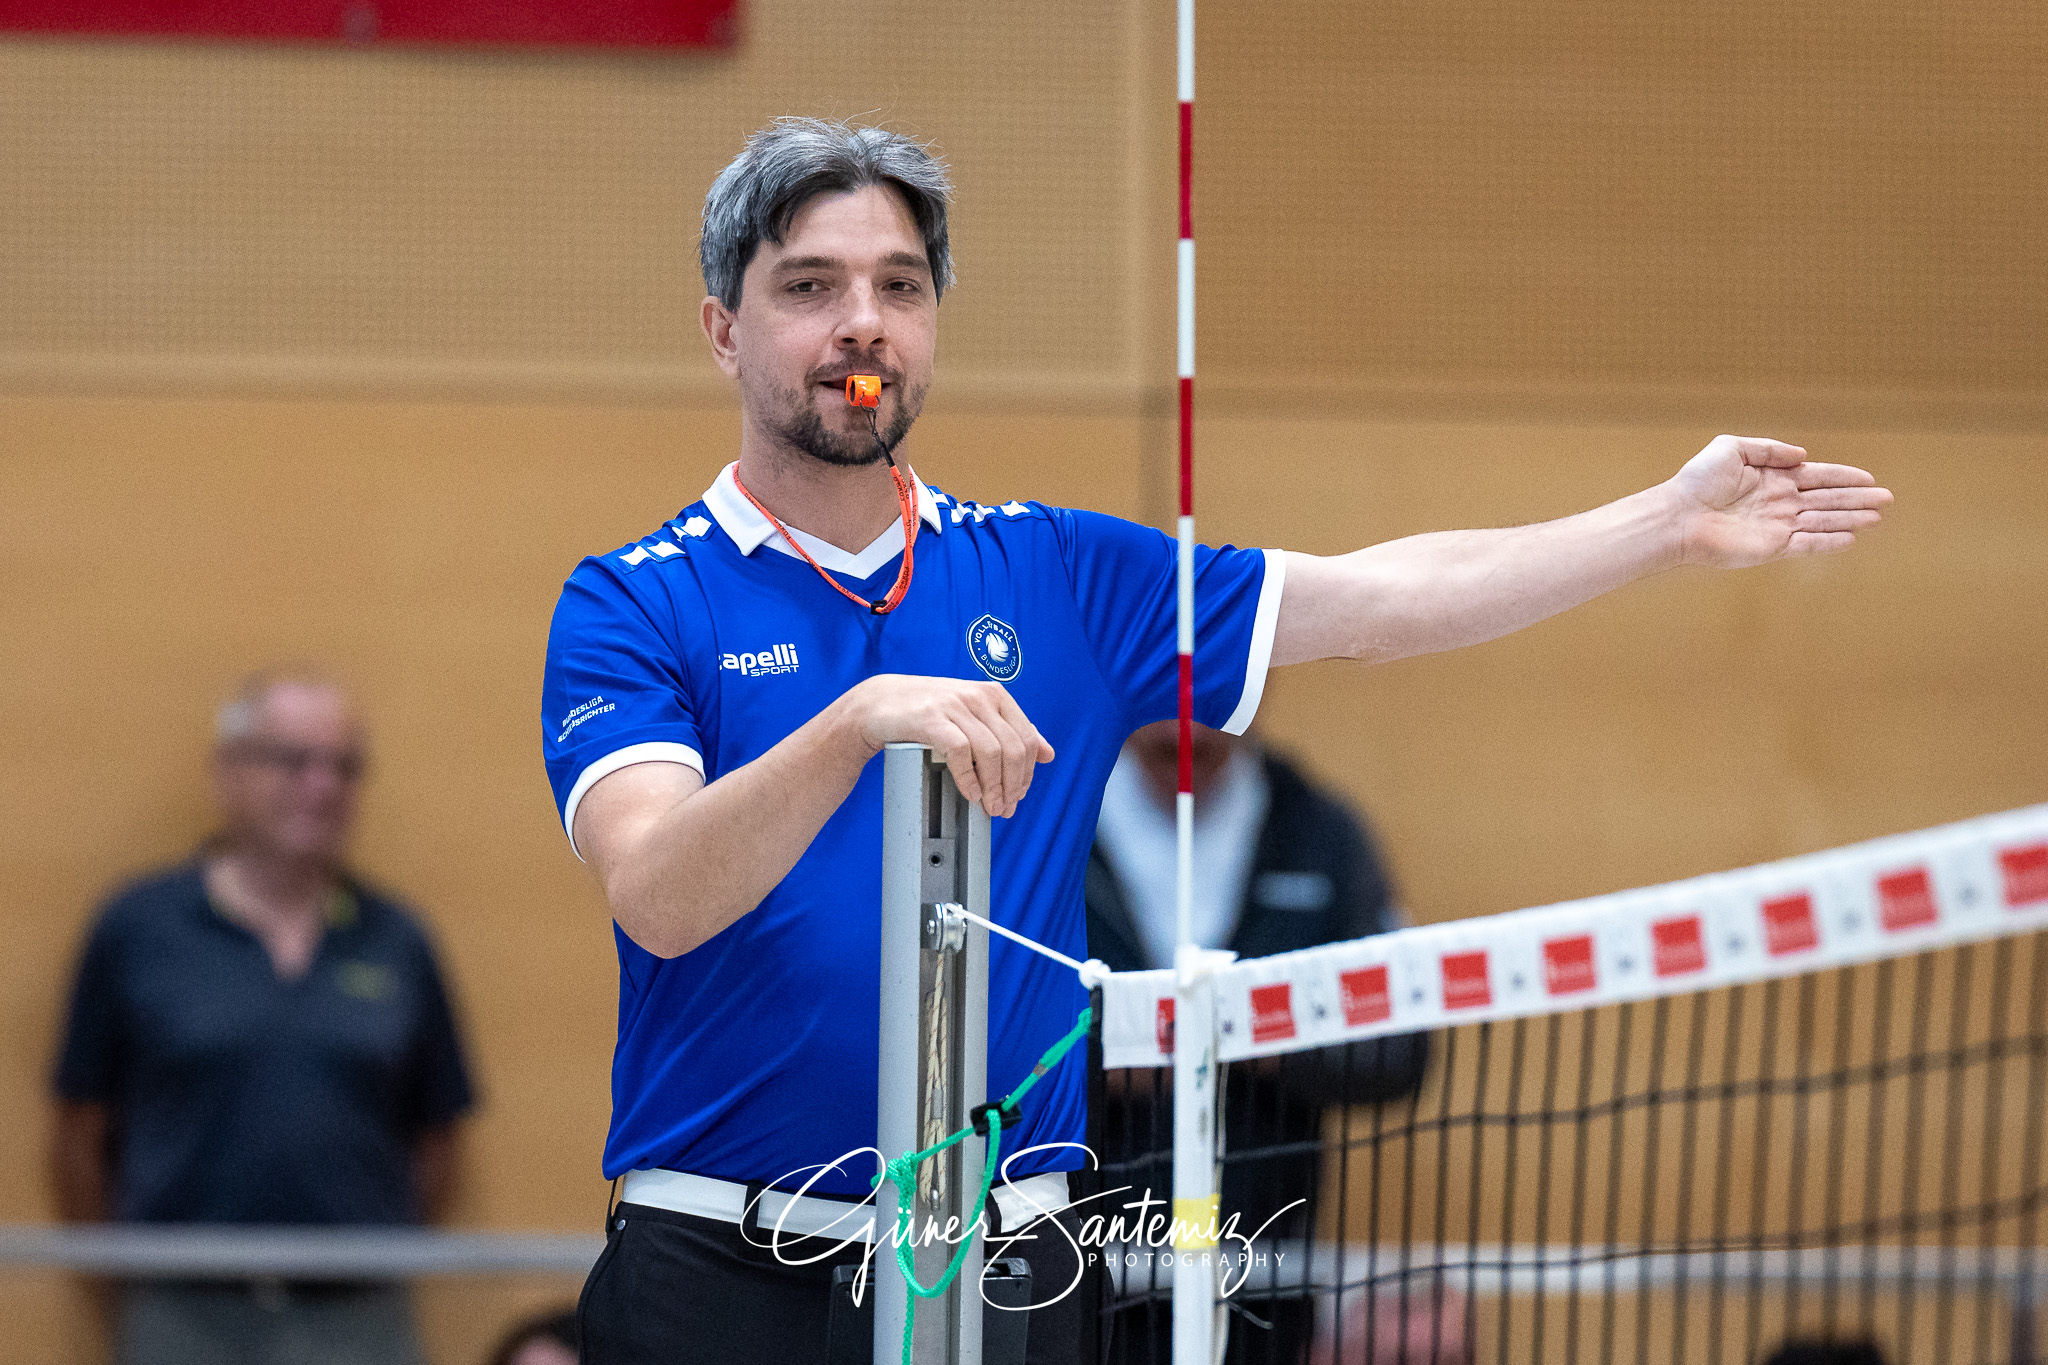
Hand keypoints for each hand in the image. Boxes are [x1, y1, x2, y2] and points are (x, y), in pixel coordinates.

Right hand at [843, 675, 1054, 817]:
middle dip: (1012, 785)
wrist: (880, 702)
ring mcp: (955, 705)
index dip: (1027, 773)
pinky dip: (969, 778)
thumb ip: (1010, 730)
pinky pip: (960, 752)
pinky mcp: (931, 718)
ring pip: (991, 752)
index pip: (1026, 738)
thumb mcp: (974, 715)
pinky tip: (970, 793)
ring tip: (989, 805)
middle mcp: (977, 696)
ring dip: (993, 786)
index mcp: (994, 695)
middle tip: (1005, 808)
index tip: (1019, 795)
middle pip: (1012, 748)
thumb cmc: (928, 712)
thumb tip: (1048, 754)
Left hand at [1667, 435, 1892, 567]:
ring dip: (1850, 519)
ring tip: (1877, 517)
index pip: (1816, 476)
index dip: (1843, 476)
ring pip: (1822, 521)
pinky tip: (1850, 538)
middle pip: (1826, 499)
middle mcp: (1778, 502)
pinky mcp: (1770, 547)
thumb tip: (1802, 456)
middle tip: (1887, 499)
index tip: (1869, 478)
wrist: (1677, 517)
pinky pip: (1807, 544)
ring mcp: (1776, 525)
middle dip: (1856, 499)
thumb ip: (1768, 449)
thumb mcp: (1730, 448)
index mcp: (1771, 478)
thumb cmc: (1697, 481)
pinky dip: (1828, 542)